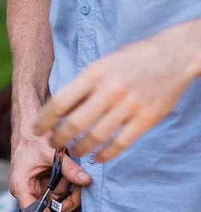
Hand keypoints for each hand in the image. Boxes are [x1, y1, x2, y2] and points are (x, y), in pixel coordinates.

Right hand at [9, 133, 88, 211]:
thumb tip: (86, 181)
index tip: (66, 204)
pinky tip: (69, 174)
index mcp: (21, 185)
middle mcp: (26, 190)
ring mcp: (35, 189)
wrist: (31, 128)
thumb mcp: (52, 152)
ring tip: (73, 175)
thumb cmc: (35, 138)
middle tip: (80, 187)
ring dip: (69, 192)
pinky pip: (59, 193)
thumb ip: (69, 168)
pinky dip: (68, 186)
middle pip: (48, 210)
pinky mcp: (44, 185)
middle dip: (66, 201)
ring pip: (56, 203)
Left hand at [35, 27, 196, 161]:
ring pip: (96, 136)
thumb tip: (58, 109)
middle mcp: (110, 90)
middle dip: (58, 138)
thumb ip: (83, 85)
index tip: (36, 129)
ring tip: (73, 151)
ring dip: (79, 148)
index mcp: (94, 73)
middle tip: (52, 144)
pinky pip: (121, 143)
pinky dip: (105, 154)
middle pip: (74, 123)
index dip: (44, 120)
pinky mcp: (147, 118)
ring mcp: (130, 105)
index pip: (60, 101)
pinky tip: (97, 157)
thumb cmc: (132, 59)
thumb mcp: (102, 64)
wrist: (174, 54)